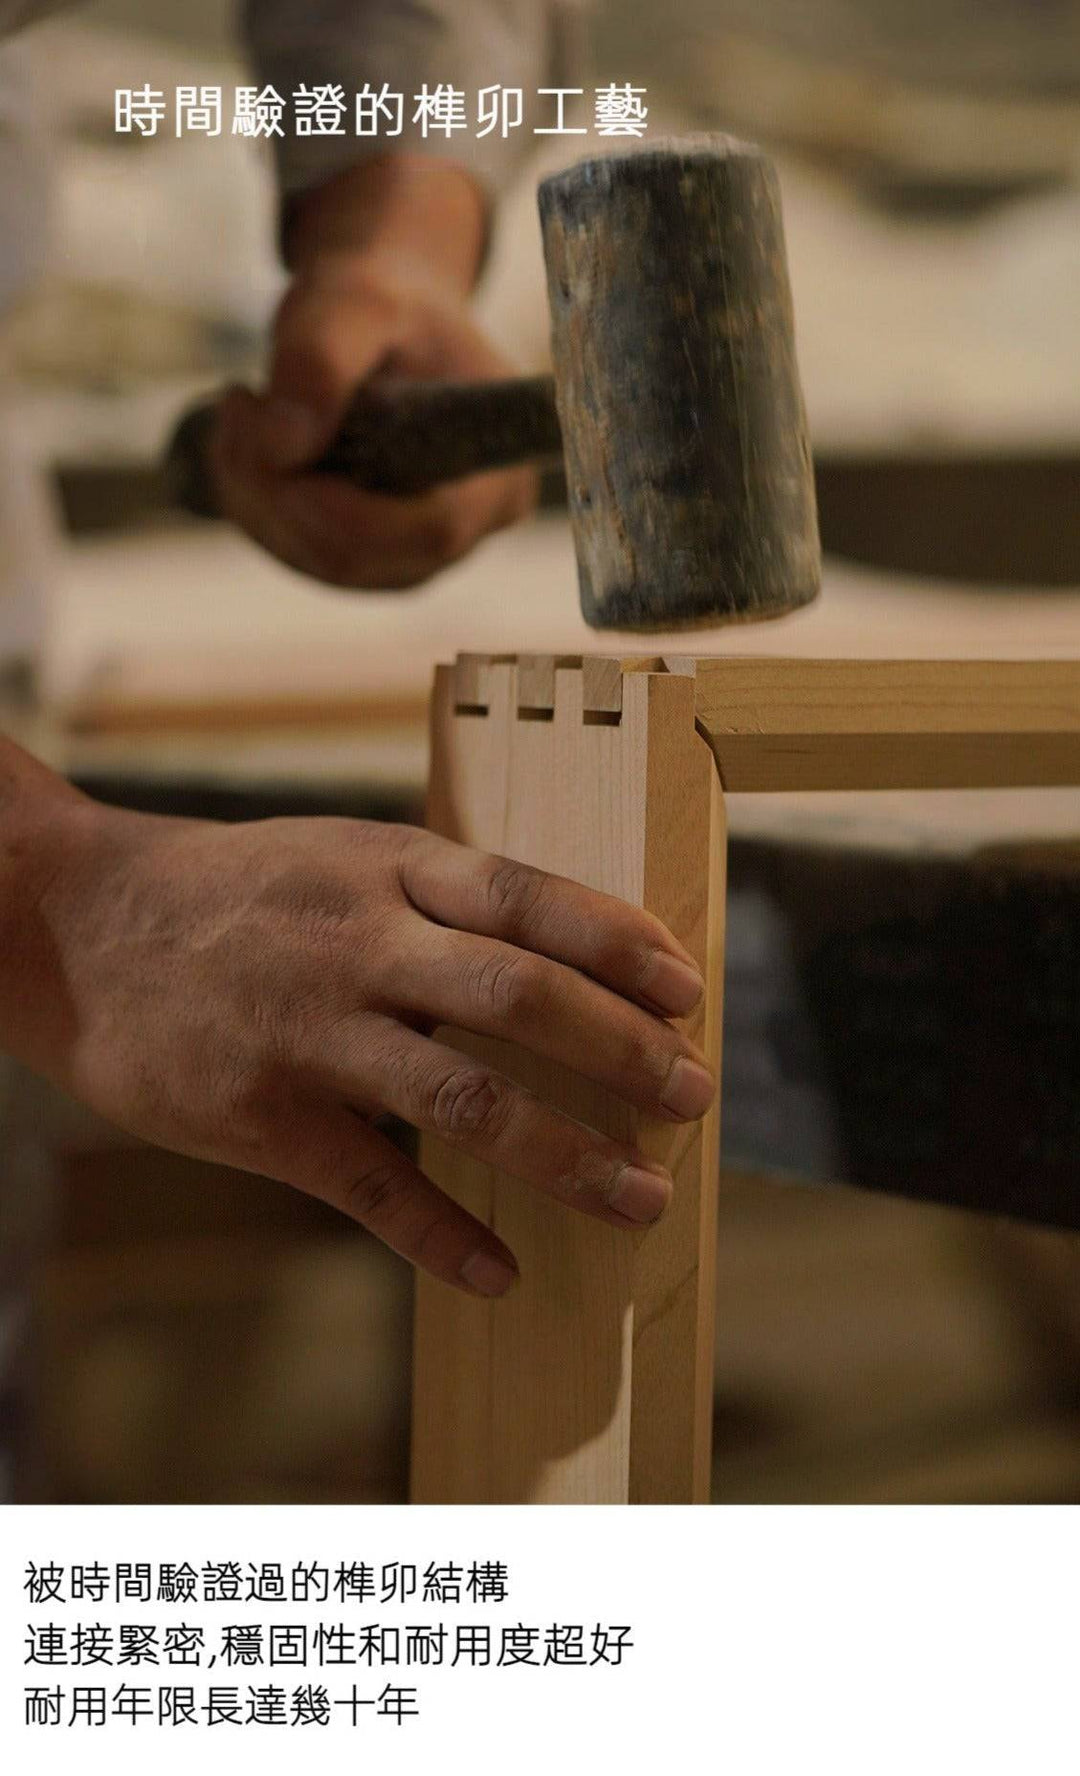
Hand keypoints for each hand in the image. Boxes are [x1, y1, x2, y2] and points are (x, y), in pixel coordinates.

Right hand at [20, 800, 713, 1297]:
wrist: (76, 924)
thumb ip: (444, 898)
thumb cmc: (236, 893)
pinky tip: (500, 1271)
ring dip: (566, 1156)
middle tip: (692, 1096)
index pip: (530, 898)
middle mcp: (358, 944)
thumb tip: (574, 955)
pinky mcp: (263, 1117)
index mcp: (388, 868)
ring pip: (465, 1099)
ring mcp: (310, 1033)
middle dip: (622, 1051)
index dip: (620, 944)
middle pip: (519, 997)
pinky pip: (372, 1187)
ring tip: (637, 1197)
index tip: (690, 989)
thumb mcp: (344, 855)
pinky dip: (443, 1237)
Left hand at [212, 157, 536, 588]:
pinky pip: (296, 554)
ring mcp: (410, 558)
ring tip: (244, 406)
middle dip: (278, 489)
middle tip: (240, 402)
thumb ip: (321, 358)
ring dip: (255, 491)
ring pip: (315, 560)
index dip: (346, 509)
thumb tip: (282, 447)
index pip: (429, 532)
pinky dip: (254, 501)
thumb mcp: (355, 300)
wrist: (386, 318)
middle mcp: (463, 536)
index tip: (274, 447)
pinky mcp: (365, 559)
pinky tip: (248, 441)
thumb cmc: (386, 303)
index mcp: (495, 479)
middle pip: (357, 555)